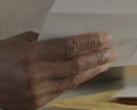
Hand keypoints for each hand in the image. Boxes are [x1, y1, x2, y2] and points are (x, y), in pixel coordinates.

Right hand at [0, 31, 116, 109]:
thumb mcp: (19, 42)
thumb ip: (44, 41)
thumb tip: (68, 41)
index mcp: (30, 55)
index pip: (69, 46)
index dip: (90, 41)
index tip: (105, 37)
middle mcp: (35, 75)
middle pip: (76, 65)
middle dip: (98, 57)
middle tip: (113, 51)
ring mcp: (35, 92)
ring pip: (72, 80)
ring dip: (92, 71)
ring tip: (105, 62)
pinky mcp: (34, 104)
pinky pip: (61, 91)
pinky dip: (76, 81)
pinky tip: (86, 74)